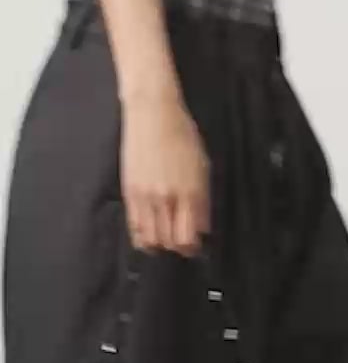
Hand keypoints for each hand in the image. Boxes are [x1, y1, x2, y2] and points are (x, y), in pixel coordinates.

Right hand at [120, 95, 211, 254]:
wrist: (152, 114)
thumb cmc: (183, 135)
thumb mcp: (202, 166)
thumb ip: (202, 200)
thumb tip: (202, 227)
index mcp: (190, 192)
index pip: (189, 236)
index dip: (194, 247)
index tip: (197, 245)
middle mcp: (167, 199)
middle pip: (170, 241)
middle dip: (179, 248)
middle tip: (184, 245)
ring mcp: (146, 197)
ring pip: (151, 238)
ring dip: (160, 244)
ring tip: (166, 241)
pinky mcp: (129, 192)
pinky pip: (134, 225)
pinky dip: (142, 236)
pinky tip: (148, 237)